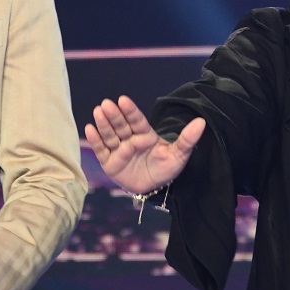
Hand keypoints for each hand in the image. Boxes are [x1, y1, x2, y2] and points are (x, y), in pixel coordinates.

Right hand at [84, 95, 203, 194]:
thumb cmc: (166, 169)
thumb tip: (201, 122)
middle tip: (106, 104)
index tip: (123, 100)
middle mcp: (130, 140)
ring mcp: (119, 150)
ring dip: (103, 124)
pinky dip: (95, 140)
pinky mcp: (110, 163)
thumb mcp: (179, 155)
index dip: (130, 111)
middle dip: (114, 115)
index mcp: (146, 135)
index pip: (137, 120)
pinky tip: (89, 129)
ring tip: (98, 112)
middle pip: (121, 125)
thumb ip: (187, 139)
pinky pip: (101, 150)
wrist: (154, 189)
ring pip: (110, 135)